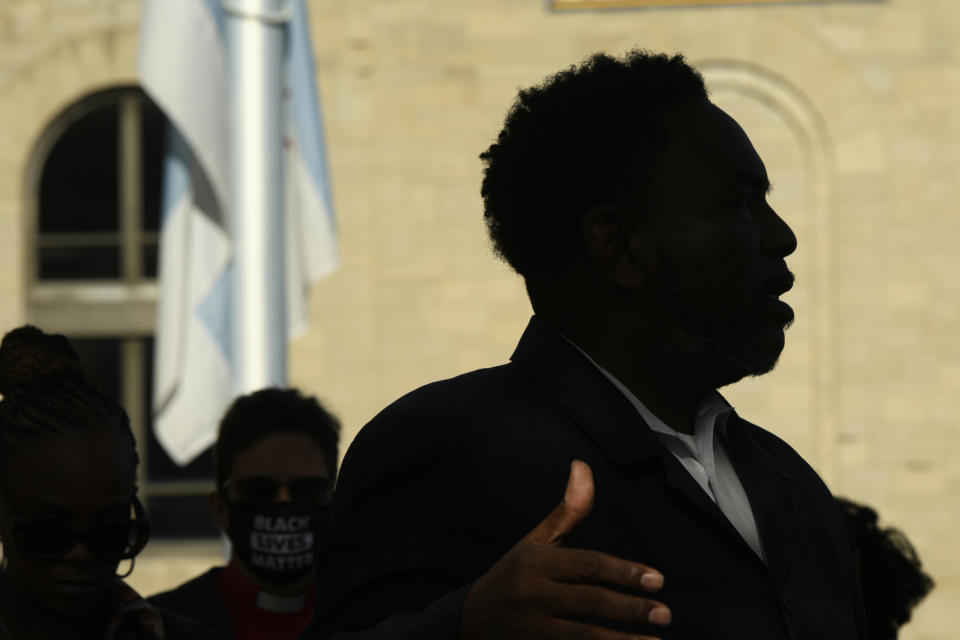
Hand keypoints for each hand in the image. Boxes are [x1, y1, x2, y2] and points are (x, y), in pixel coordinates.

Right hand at [459, 460, 670, 639]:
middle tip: (664, 612)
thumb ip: (567, 511)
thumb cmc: (512, 573)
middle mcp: (535, 594)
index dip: (622, 571)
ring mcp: (534, 626)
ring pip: (585, 634)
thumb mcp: (535, 541)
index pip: (586, 565)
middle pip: (589, 601)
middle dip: (629, 607)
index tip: (657, 579)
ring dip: (622, 639)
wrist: (471, 619)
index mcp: (536, 562)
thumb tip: (584, 467)